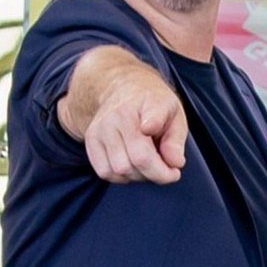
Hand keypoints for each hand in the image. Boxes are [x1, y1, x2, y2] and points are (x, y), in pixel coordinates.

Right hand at [63, 59, 187, 184]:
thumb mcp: (174, 114)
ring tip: (148, 165)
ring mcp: (101, 128)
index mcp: (147, 104)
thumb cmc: (153, 105)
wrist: (122, 89)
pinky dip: (121, 177)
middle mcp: (118, 115)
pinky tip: (131, 166)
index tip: (166, 153)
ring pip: (121, 170)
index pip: (152, 123)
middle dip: (158, 174)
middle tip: (168, 170)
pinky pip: (105, 172)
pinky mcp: (90, 140)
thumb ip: (176, 140)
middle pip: (138, 160)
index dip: (155, 136)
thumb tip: (175, 163)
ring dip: (139, 176)